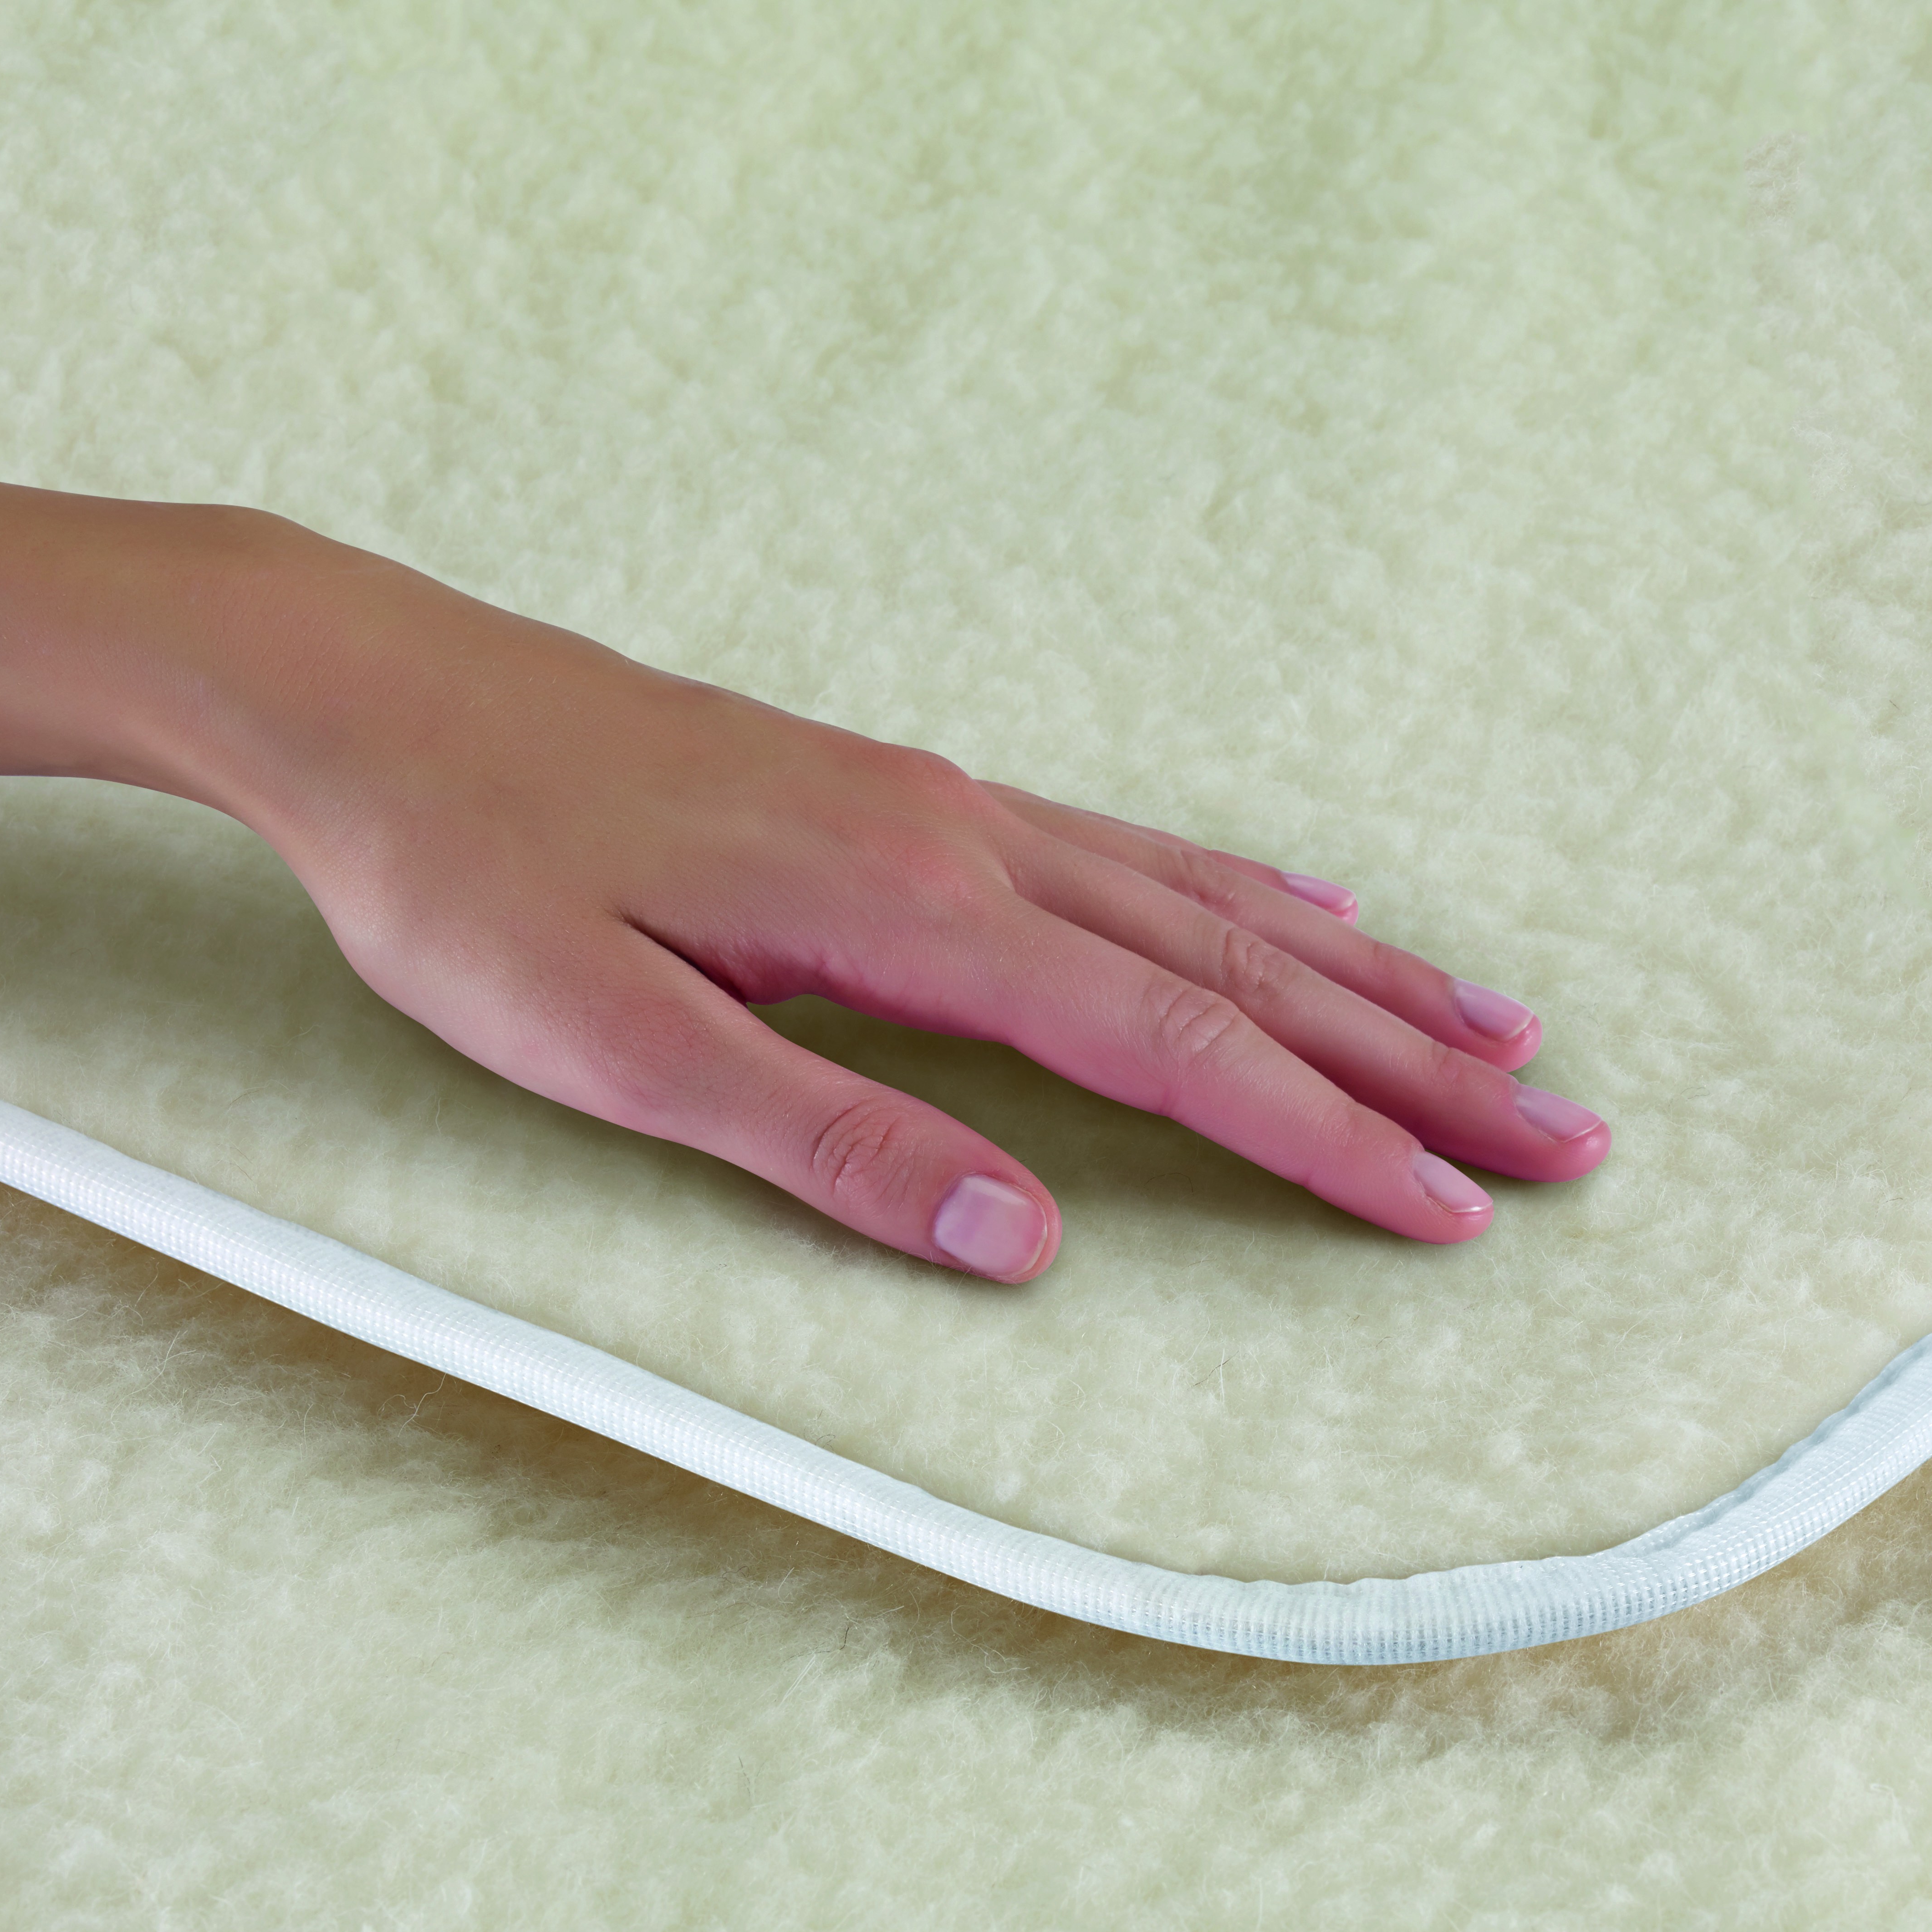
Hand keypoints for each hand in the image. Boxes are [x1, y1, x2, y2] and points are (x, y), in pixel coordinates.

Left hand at [203, 530, 1612, 1281]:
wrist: (367, 693)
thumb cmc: (462, 879)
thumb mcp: (604, 1039)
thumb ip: (817, 1136)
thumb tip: (1019, 1238)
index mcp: (905, 913)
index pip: (1173, 1049)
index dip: (1325, 1140)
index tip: (1454, 1210)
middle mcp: (961, 840)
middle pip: (1239, 970)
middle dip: (1410, 1062)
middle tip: (1565, 1132)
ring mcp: (944, 802)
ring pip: (1207, 904)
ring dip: (1363, 979)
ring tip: (1496, 1028)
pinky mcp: (907, 792)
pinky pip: (1132, 851)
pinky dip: (1250, 899)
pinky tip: (1307, 919)